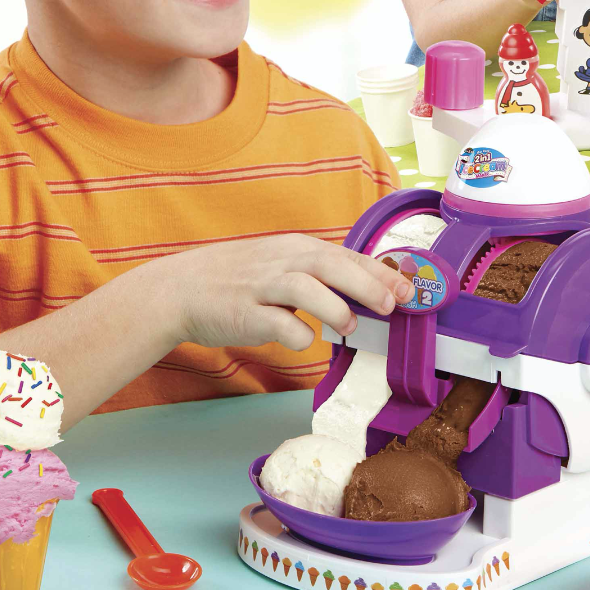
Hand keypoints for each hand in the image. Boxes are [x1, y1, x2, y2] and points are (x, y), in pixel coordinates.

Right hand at [141, 234, 413, 352]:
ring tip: (348, 326)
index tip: (408, 290)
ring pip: (305, 289)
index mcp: (296, 249)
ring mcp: (261, 285)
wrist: (180, 290)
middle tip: (392, 305)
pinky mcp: (243, 312)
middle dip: (367, 284)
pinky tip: (303, 340)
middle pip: (331, 265)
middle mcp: (282, 261)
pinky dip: (295, 334)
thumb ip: (320, 275)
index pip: (346, 256)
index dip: (380, 272)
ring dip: (334, 308)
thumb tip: (370, 290)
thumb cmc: (240, 281)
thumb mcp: (282, 265)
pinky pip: (277, 324)